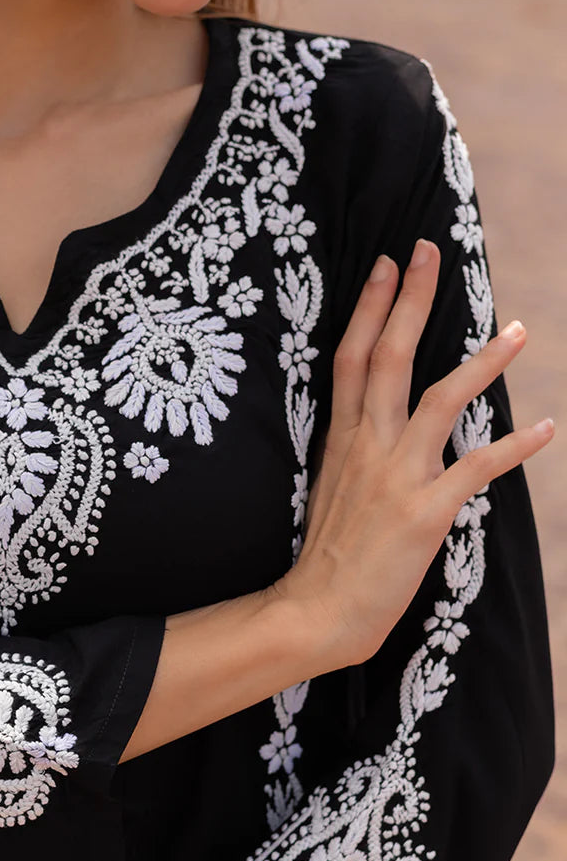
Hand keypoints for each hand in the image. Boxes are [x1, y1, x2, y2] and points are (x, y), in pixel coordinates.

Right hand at [271, 239, 553, 669]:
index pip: (353, 358)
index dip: (372, 308)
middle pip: (390, 359)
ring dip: (481, 363)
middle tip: (429, 251)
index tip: (388, 265)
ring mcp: (396, 475)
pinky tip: (547, 429)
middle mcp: (366, 446)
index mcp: (340, 438)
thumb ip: (353, 447)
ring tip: (516, 330)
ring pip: (440, 401)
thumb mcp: (331, 485)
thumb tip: (376, 421)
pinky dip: (514, 449)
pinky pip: (477, 469)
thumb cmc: (326, 551)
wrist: (317, 608)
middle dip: (411, 302)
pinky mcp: (425, 511)